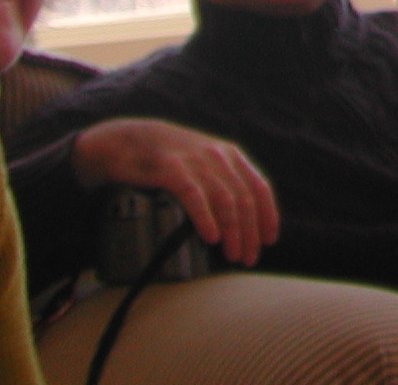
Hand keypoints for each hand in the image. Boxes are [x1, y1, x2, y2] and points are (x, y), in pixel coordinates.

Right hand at [70, 118, 279, 266]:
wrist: (128, 140)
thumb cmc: (169, 158)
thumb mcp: (204, 161)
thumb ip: (222, 182)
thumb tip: (239, 220)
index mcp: (230, 155)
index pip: (259, 187)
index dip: (267, 215)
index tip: (269, 240)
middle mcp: (218, 157)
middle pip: (244, 199)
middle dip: (251, 232)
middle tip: (248, 258)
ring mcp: (196, 162)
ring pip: (225, 200)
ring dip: (233, 231)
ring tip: (233, 254)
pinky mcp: (172, 170)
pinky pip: (195, 196)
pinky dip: (206, 218)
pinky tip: (211, 237)